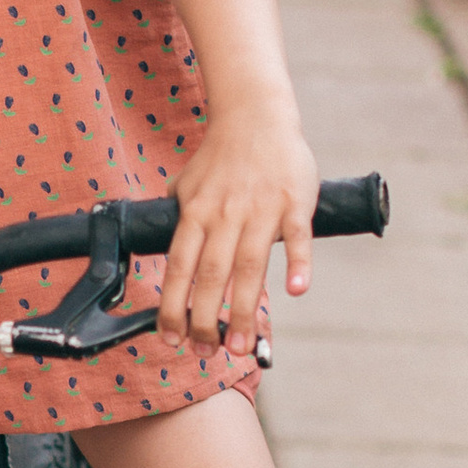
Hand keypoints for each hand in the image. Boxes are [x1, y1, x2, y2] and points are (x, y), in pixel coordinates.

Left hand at [156, 104, 317, 354]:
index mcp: (196, 213)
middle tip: (206, 354)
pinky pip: (296, 237)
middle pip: (212, 275)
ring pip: (250, 266)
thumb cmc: (222, 154)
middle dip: (206, 319)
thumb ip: (179, 217)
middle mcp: (225, 214)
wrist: (257, 114)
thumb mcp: (187, 182)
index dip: (172, 306)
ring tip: (241, 345)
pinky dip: (298, 263)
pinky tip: (296, 291)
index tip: (170, 338)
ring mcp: (261, 208)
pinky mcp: (294, 202)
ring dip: (244, 309)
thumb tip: (169, 250)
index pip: (179, 267)